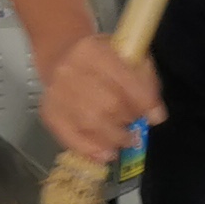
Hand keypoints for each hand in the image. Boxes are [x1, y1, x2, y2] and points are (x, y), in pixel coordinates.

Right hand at [38, 31, 164, 167]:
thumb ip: (145, 82)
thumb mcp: (128, 56)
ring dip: (114, 138)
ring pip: (90, 124)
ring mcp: (56, 93)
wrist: (62, 56)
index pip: (125, 79)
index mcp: (94, 50)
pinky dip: (91, 150)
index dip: (144, 102)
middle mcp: (70, 69)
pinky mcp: (49, 113)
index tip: (156, 116)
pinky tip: (106, 153)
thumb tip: (155, 116)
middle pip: (107, 105)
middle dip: (128, 120)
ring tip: (124, 140)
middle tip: (134, 125)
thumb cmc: (102, 59)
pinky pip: (71, 137)